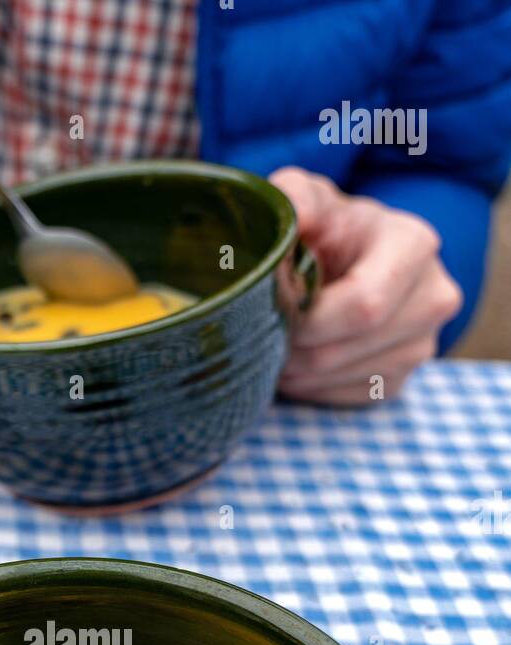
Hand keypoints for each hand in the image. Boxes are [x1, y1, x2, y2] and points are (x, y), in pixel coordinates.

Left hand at [269, 166, 463, 404]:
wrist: (349, 256)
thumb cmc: (325, 226)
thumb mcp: (307, 197)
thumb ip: (296, 199)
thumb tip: (295, 217)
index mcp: (414, 246)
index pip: (363, 307)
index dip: (306, 318)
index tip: (271, 307)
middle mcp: (433, 299)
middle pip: (343, 350)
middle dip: (291, 347)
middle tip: (261, 330)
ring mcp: (421, 346)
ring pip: (336, 378)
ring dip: (293, 369)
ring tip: (275, 340)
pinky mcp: (399, 380)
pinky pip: (340, 397)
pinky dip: (307, 384)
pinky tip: (297, 357)